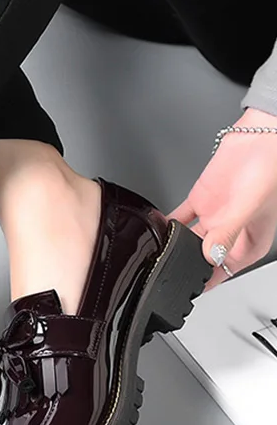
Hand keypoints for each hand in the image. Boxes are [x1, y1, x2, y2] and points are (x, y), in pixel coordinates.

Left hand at [166, 108, 276, 292]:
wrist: (260, 135)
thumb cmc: (269, 169)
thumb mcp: (248, 207)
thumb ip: (227, 233)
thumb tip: (211, 255)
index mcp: (252, 240)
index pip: (228, 269)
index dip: (210, 280)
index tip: (191, 289)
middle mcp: (232, 230)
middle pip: (205, 255)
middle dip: (188, 262)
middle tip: (166, 271)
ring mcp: (215, 215)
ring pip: (190, 237)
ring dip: (176, 244)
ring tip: (159, 252)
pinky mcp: (202, 199)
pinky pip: (182, 215)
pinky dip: (170, 223)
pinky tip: (159, 228)